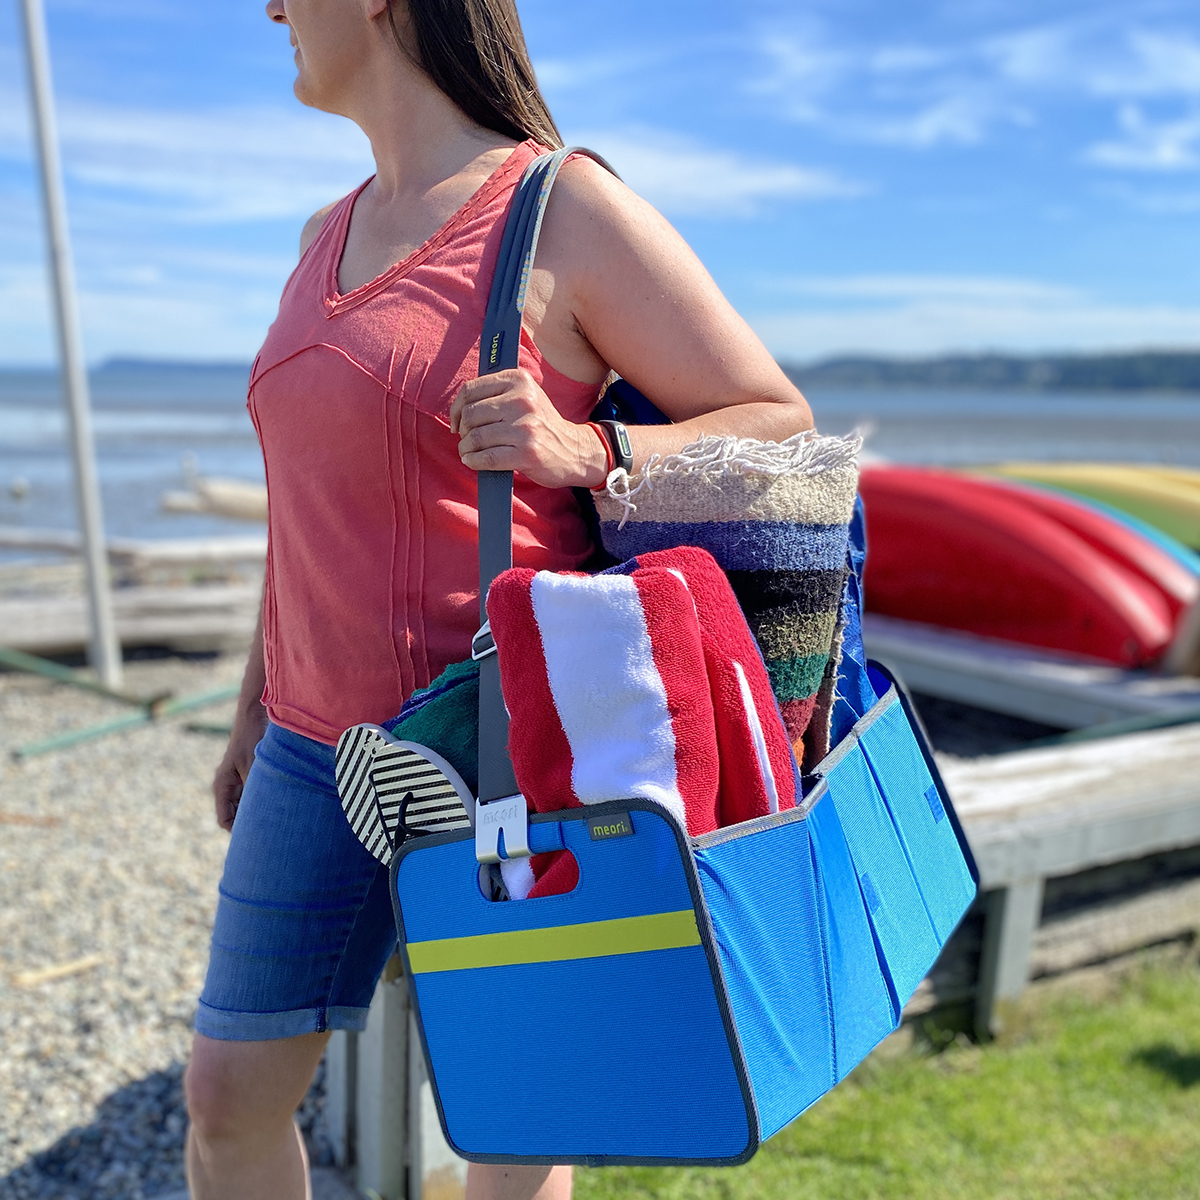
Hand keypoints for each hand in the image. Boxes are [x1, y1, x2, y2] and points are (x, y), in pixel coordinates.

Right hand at [212, 705, 267, 831]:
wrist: (254, 716)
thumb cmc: (251, 740)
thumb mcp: (254, 768)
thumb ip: (255, 790)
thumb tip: (262, 813)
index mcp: (222, 787)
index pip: (225, 820)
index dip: (238, 832)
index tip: (256, 838)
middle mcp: (227, 786)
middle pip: (235, 815)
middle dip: (249, 823)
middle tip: (270, 834)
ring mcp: (237, 780)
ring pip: (245, 806)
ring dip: (257, 811)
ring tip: (277, 819)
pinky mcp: (248, 774)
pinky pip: (253, 794)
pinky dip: (262, 799)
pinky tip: (280, 802)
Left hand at [449, 368, 607, 488]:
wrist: (575, 450)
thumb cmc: (541, 424)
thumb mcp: (526, 396)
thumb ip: (497, 393)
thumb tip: (459, 405)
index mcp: (519, 380)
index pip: (471, 390)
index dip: (456, 408)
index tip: (456, 421)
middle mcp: (523, 400)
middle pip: (471, 415)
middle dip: (463, 430)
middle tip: (466, 439)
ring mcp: (525, 427)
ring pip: (476, 437)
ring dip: (466, 448)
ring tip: (468, 452)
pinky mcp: (527, 453)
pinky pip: (487, 458)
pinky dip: (474, 461)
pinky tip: (473, 461)